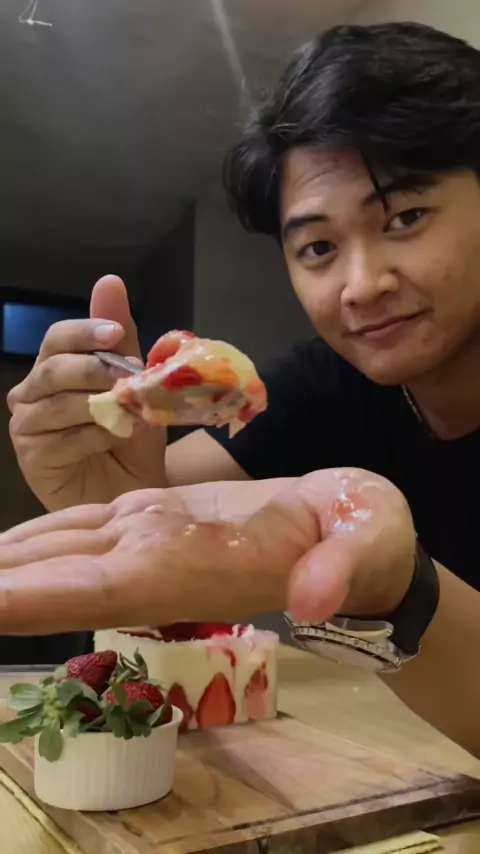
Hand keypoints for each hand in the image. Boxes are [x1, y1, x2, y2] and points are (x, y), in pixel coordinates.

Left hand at [0, 468, 415, 634]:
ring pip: (57, 550)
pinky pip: (82, 525)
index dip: (26, 601)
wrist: (354, 528)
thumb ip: (341, 571)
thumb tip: (313, 598)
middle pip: (51, 578)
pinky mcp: (155, 514)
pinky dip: (36, 534)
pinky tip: (5, 544)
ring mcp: (149, 538)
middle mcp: (153, 563)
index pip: (91, 592)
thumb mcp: (367, 542)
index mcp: (191, 569)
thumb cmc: (364, 535)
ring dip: (2, 562)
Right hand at [7, 276, 166, 510]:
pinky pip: (62, 439)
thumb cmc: (130, 436)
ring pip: (58, 404)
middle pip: (54, 368)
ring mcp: (27, 425)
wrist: (133, 487)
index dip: (85, 332)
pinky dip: (94, 436)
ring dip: (101, 407)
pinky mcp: (31, 457)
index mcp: (55, 367)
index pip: (57, 338)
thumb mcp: (135, 384)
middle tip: (132, 379)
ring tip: (133, 414)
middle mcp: (32, 392)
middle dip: (96, 371)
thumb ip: (122, 339)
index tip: (117, 333)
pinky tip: (114, 438)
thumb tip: (109, 282)